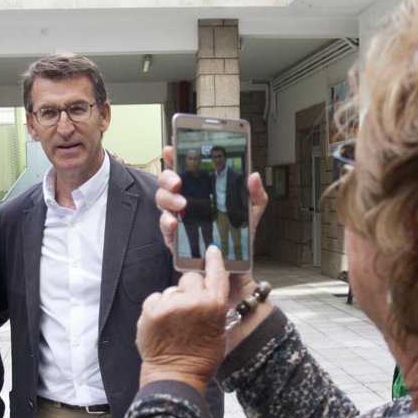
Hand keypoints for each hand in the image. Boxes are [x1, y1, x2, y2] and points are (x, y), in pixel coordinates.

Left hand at [136, 246, 228, 391]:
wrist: (175, 375)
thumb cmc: (200, 358)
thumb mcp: (219, 331)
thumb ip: (213, 307)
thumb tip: (207, 293)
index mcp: (214, 305)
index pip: (216, 273)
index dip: (213, 260)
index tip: (211, 250)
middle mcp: (193, 301)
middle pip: (190, 278)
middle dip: (189, 289)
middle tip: (187, 309)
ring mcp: (170, 304)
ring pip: (171, 290)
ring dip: (172, 301)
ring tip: (173, 324)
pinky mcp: (151, 310)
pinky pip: (155, 299)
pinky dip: (157, 308)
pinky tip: (162, 324)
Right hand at [156, 145, 268, 299]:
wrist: (234, 269)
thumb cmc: (239, 238)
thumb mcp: (251, 213)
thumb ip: (254, 194)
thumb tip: (253, 176)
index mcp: (201, 192)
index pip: (185, 169)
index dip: (175, 157)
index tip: (172, 148)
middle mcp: (186, 202)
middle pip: (167, 182)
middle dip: (168, 177)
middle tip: (179, 181)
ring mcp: (178, 219)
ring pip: (162, 201)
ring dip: (168, 199)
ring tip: (182, 204)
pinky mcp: (174, 238)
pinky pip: (164, 227)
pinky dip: (166, 222)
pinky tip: (173, 222)